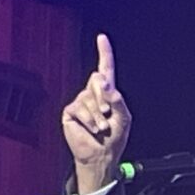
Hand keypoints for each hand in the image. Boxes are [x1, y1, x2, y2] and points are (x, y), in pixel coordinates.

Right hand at [61, 34, 131, 193]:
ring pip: (88, 96)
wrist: (102, 156)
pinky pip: (79, 108)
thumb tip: (104, 82)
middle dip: (104, 97)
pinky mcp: (70, 112)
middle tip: (108, 115)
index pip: (105, 69)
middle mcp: (92, 94)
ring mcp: (80, 102)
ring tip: (101, 127)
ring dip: (98, 114)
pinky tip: (92, 129)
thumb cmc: (114, 138)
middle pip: (97, 80)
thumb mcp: (124, 117)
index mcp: (107, 93)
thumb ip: (117, 99)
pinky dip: (88, 120)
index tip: (102, 38)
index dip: (104, 53)